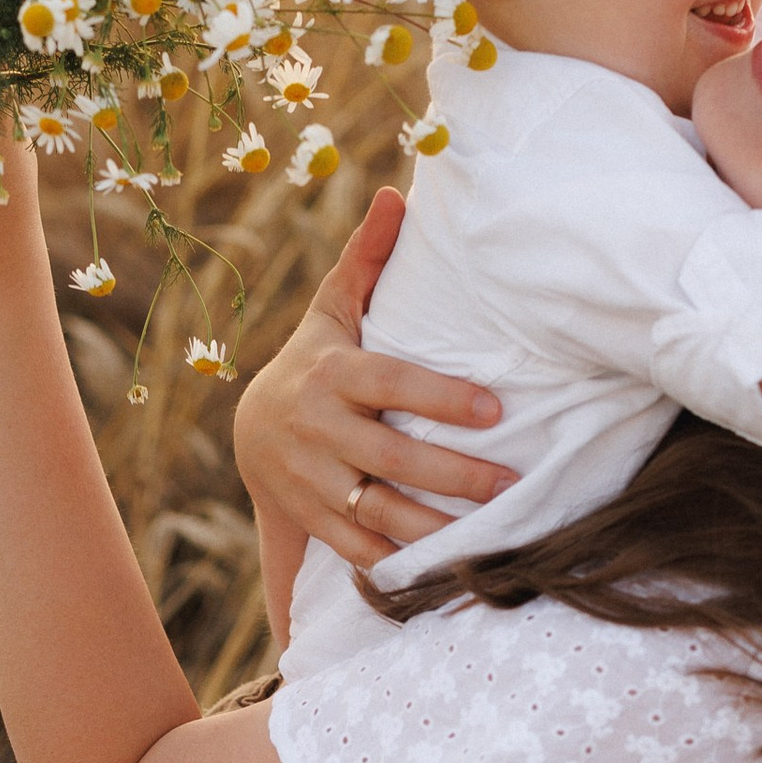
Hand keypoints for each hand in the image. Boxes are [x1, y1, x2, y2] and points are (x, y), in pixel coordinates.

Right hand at [233, 186, 515, 566]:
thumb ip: (368, 259)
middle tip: (510, 483)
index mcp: (330, 374)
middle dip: (453, 476)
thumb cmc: (316, 362)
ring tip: (486, 535)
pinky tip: (442, 568)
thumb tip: (398, 194)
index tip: (496, 410)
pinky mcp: (310, 520)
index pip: (391, 385)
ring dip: (432, 529)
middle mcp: (316, 430)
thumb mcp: (335, 312)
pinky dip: (395, 564)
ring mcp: (311, 481)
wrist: (251, 432)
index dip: (441, 399)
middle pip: (391, 459)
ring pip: (376, 512)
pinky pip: (356, 549)